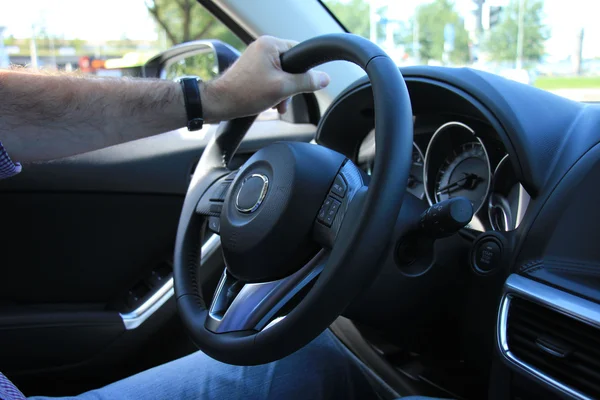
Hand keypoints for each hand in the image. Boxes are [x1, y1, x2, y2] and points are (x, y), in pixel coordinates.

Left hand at [201, 36, 329, 121]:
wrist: (219, 104)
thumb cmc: (245, 93)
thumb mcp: (283, 88)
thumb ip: (306, 82)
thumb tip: (324, 79)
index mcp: (270, 44)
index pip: (299, 52)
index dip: (304, 71)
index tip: (302, 85)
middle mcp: (262, 48)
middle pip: (290, 65)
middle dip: (290, 86)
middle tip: (284, 99)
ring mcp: (255, 58)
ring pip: (281, 75)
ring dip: (282, 92)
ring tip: (275, 104)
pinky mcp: (251, 70)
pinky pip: (270, 78)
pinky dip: (272, 92)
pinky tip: (269, 103)